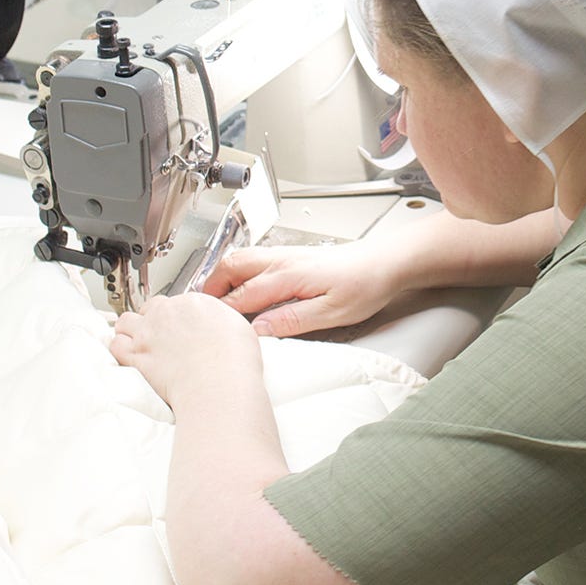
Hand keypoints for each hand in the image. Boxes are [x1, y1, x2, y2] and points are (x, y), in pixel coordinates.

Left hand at [110, 292, 261, 405]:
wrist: (219, 383)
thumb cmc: (233, 360)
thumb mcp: (236, 326)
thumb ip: (218, 320)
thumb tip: (214, 325)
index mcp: (192, 302)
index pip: (173, 302)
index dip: (174, 316)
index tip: (178, 328)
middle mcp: (167, 313)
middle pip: (149, 308)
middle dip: (151, 320)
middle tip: (159, 337)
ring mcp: (148, 333)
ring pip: (125, 321)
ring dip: (130, 331)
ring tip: (139, 343)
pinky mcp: (137, 356)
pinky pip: (116, 345)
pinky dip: (120, 349)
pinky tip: (129, 356)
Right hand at [202, 240, 398, 337]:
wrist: (385, 262)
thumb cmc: (365, 284)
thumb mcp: (333, 312)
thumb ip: (293, 320)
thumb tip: (261, 329)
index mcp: (288, 275)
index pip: (243, 295)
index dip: (223, 312)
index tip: (209, 327)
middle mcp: (282, 260)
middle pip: (232, 267)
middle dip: (211, 288)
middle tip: (201, 310)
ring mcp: (285, 255)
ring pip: (240, 259)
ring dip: (221, 277)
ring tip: (214, 299)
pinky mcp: (292, 256)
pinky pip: (253, 259)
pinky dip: (236, 272)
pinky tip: (241, 287)